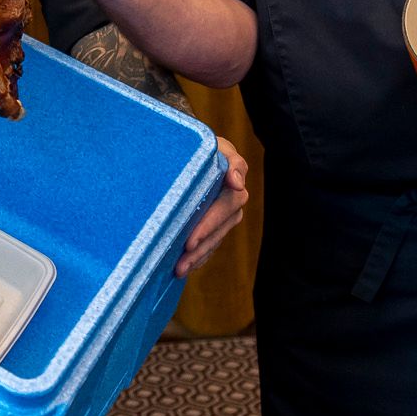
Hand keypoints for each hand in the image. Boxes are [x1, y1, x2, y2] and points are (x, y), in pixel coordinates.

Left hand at [176, 137, 249, 276]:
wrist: (189, 148)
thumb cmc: (200, 145)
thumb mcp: (212, 146)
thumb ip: (229, 161)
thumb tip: (237, 183)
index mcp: (233, 181)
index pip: (227, 206)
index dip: (209, 224)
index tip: (190, 240)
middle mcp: (232, 201)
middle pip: (221, 228)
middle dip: (202, 246)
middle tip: (181, 260)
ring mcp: (224, 215)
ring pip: (215, 239)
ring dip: (199, 256)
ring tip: (179, 270)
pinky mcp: (213, 224)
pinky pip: (210, 244)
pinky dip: (199, 257)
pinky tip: (186, 267)